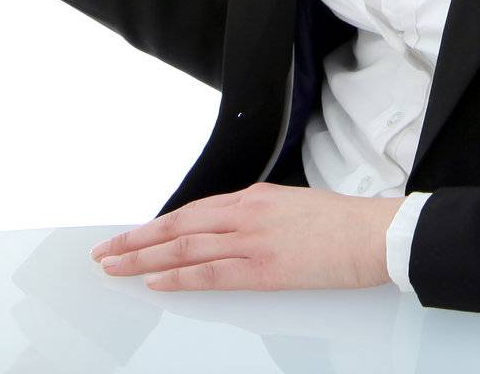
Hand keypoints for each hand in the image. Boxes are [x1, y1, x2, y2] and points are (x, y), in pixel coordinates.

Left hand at [89, 184, 404, 290]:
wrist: (374, 232)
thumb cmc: (341, 224)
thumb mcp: (291, 207)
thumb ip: (257, 217)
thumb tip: (233, 230)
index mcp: (252, 197)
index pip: (191, 212)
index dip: (157, 225)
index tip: (132, 235)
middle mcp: (244, 213)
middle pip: (177, 227)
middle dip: (136, 240)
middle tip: (105, 252)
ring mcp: (251, 239)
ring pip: (184, 248)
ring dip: (144, 258)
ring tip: (115, 267)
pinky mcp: (264, 268)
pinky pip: (210, 273)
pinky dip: (179, 277)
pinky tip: (155, 281)